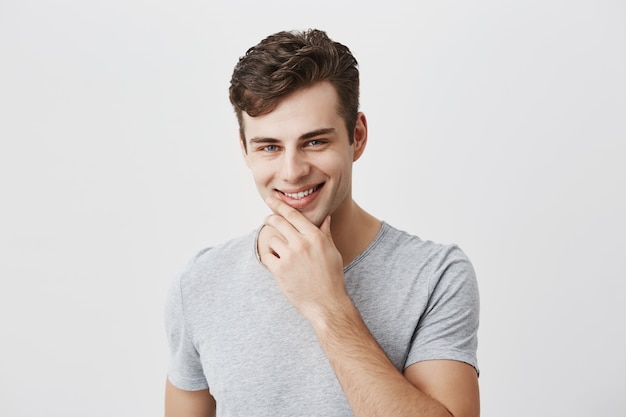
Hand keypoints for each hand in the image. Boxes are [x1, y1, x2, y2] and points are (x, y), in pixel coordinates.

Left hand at [261, 197, 346, 320]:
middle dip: (270, 218)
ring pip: (272, 240)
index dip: (280, 206)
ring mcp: (290, 257)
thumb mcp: (332, 252)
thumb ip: (326, 234)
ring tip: (279, 250)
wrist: (327, 303)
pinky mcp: (280, 271)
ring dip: (273, 243)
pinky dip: (268, 256)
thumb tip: (326, 219)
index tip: (271, 200)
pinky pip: (266, 256)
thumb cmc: (332, 278)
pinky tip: (273, 260)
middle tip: (266, 218)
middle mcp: (302, 244)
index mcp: (315, 237)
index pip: (294, 215)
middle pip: (279, 223)